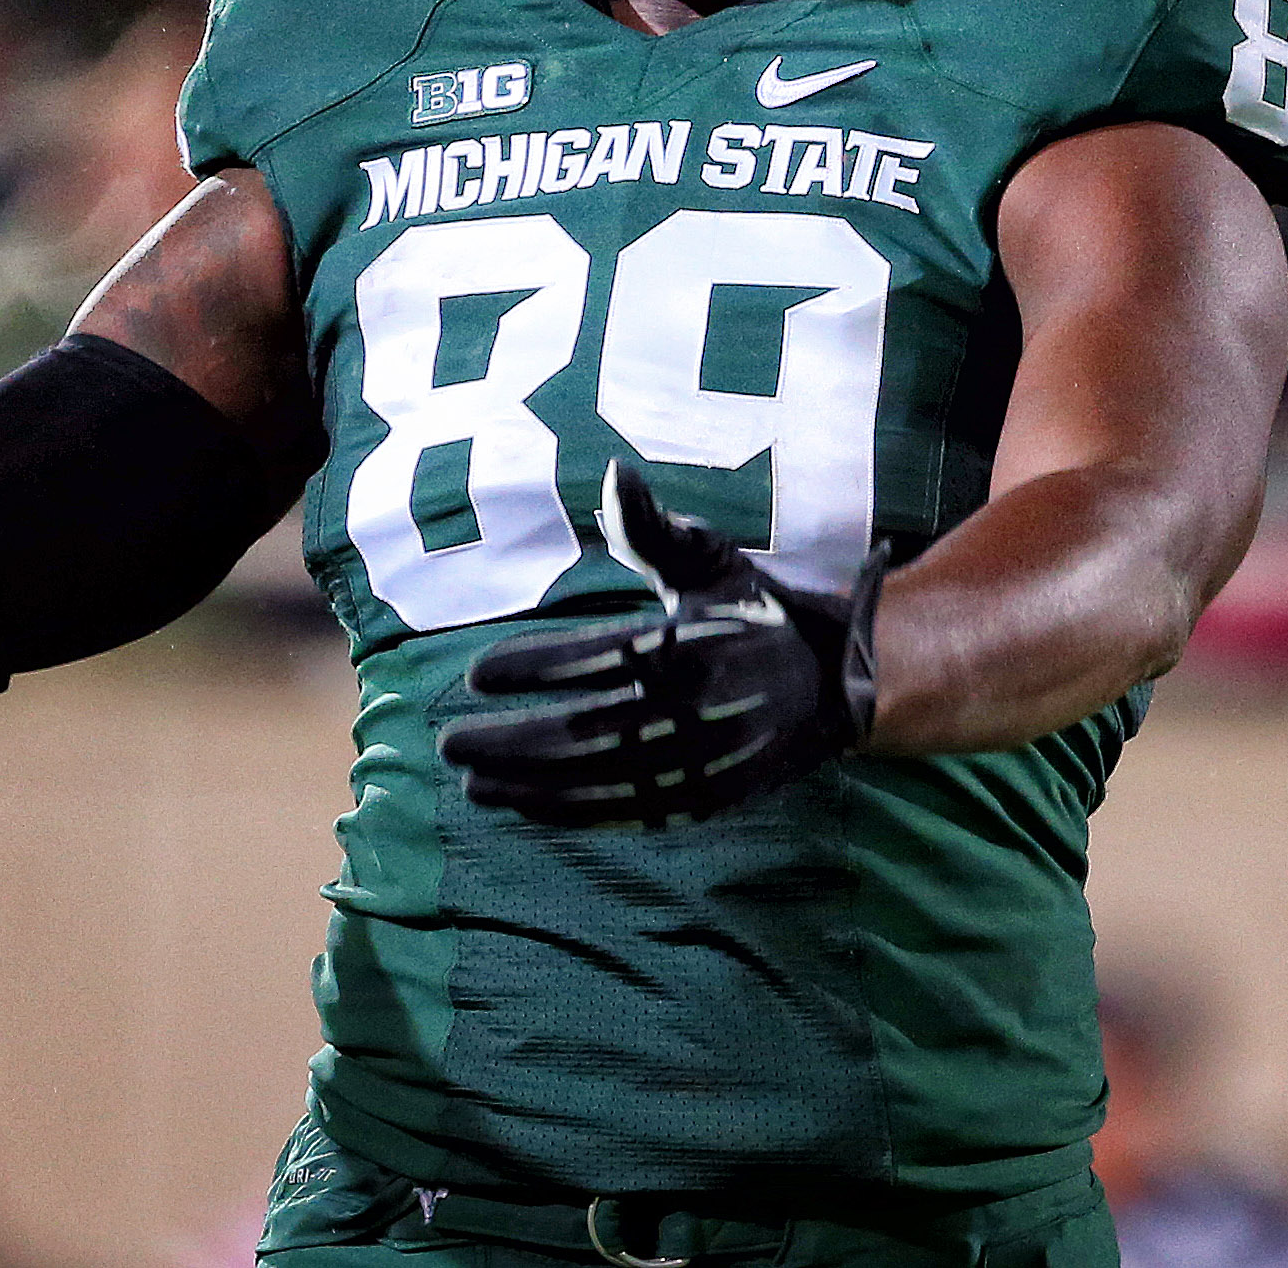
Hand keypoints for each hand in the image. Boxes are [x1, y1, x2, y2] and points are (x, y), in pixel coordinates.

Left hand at [438, 461, 882, 827]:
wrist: (836, 684)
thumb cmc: (751, 612)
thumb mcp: (710, 560)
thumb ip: (650, 527)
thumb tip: (612, 473)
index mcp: (694, 643)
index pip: (597, 658)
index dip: (533, 669)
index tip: (475, 676)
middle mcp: (699, 708)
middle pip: (589, 731)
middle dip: (512, 742)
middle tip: (450, 743)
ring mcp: (705, 762)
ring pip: (603, 781)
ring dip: (530, 786)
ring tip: (471, 783)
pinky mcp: (710, 800)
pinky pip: (630, 815)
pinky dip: (572, 814)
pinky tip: (522, 807)